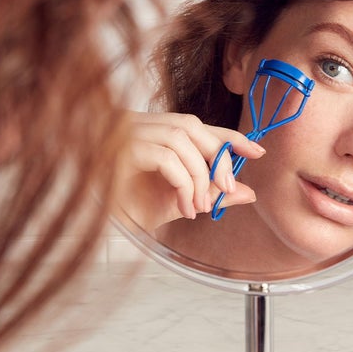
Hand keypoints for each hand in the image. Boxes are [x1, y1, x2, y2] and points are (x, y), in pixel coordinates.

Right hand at [114, 111, 264, 231]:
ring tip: (200, 206)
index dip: (230, 136)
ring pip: (180, 140)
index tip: (258, 151)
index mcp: (155, 132)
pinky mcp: (119, 148)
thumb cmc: (131, 209)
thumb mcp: (180, 202)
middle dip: (218, 156)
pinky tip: (184, 206)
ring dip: (199, 175)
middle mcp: (140, 125)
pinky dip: (182, 182)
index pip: (199, 126)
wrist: (94, 226)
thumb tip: (249, 192)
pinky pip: (164, 157)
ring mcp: (127, 133)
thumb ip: (211, 194)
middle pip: (192, 127)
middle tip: (229, 188)